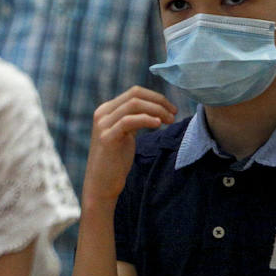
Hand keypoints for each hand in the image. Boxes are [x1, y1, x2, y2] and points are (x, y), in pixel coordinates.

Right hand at [85, 86, 176, 202]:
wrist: (101, 183)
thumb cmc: (116, 160)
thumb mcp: (125, 134)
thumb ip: (133, 119)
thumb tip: (155, 108)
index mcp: (107, 109)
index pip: (135, 92)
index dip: (156, 97)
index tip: (172, 108)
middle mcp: (103, 113)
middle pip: (135, 95)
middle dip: (159, 101)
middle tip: (174, 114)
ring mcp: (103, 125)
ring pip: (134, 105)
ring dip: (156, 110)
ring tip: (170, 121)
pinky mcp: (107, 138)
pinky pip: (129, 121)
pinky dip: (146, 120)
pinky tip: (158, 125)